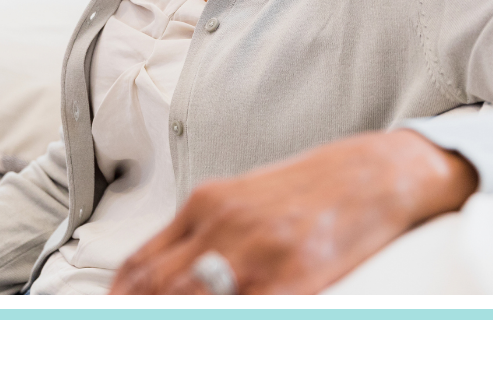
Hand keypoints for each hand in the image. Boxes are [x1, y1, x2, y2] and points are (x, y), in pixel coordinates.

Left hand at [109, 129, 477, 294]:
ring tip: (182, 315)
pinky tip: (244, 309)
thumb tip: (167, 268)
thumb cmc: (314, 185)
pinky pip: (250, 309)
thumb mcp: (247, 196)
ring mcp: (259, 252)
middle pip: (159, 286)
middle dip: (146, 308)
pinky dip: (239, 313)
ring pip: (193, 299)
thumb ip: (206, 228)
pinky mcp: (296, 276)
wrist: (375, 171)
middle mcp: (226, 224)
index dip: (121, 294)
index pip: (141, 262)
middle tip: (140, 320)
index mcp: (209, 201)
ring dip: (182, 310)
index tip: (118, 304)